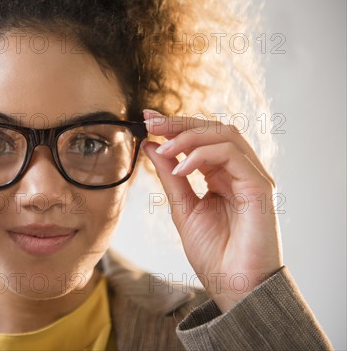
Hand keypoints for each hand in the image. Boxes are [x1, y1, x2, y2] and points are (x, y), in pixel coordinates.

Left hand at [142, 109, 282, 312]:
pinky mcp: (260, 187)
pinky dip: (203, 154)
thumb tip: (151, 146)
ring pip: (225, 135)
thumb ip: (170, 177)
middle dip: (179, 123)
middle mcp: (240, 173)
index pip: (201, 139)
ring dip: (190, 135)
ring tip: (164, 146)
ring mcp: (252, 178)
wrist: (234, 287)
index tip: (147, 120)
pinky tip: (181, 167)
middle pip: (214, 130)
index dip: (175, 126)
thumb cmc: (214, 254)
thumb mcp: (182, 209)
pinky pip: (232, 155)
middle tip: (151, 122)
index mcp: (222, 177)